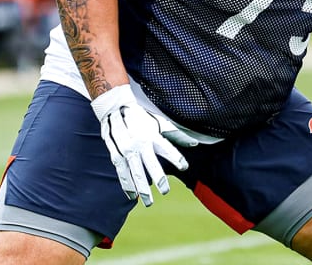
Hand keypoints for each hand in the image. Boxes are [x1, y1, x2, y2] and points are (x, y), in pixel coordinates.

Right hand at [91, 84, 199, 206]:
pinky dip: (127, 186)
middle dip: (158, 178)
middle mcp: (140, 144)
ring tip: (148, 202)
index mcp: (152, 135)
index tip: (184, 167)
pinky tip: (132, 196)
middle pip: (150, 164)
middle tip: (165, 191)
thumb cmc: (142, 118)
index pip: (167, 148)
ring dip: (141, 189)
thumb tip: (195, 143)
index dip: (176, 158)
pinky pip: (122, 173)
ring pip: (135, 173)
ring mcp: (127, 151)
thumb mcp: (160, 123)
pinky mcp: (117, 155)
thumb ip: (177, 135)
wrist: (115, 110)